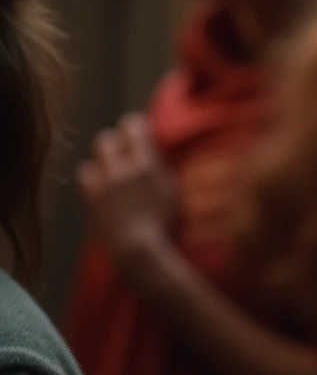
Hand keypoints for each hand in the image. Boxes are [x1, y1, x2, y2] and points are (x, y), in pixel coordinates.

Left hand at [76, 114, 177, 282]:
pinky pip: (85, 174)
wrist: (137, 248)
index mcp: (145, 164)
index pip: (133, 127)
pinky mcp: (90, 197)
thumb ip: (162, 168)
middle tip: (123, 150)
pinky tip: (100, 184)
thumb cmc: (162, 222)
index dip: (134, 125)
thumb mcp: (172, 191)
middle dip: (115, 141)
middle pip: (107, 139)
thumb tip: (155, 153)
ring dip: (103, 160)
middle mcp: (121, 169)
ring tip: (112, 169)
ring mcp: (103, 183)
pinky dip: (92, 176)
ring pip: (94, 156)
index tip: (138, 130)